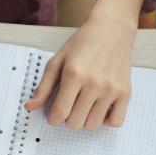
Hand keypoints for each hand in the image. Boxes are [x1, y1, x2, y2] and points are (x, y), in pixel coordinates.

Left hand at [26, 9, 136, 129]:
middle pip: (75, 123)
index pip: (60, 113)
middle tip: (70, 105)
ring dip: (85, 119)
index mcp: (73, 75)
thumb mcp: (57, 61)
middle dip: (68, 118)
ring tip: (85, 104)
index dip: (53, 118)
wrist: (111, 29)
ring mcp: (111, 89)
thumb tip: (30, 107)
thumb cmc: (83, 44)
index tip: (54, 114)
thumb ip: (43, 86)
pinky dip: (106, 120)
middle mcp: (94, 83)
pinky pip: (115, 122)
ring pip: (92, 125)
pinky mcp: (125, 92)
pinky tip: (100, 108)